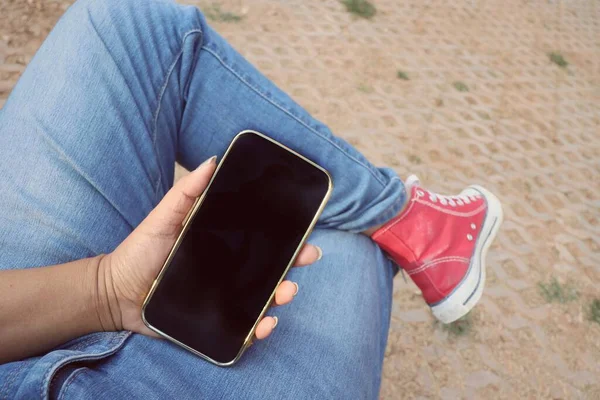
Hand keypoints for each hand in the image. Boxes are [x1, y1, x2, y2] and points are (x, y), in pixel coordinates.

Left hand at [97, 156, 320, 339]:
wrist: (114, 294)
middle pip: (272, 268)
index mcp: (223, 245)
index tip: (305, 231)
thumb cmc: (139, 252)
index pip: (262, 240)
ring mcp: (225, 298)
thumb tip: (213, 160)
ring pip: (264, 298)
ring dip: (283, 295)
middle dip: (295, 263)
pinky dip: (259, 329)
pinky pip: (244, 328)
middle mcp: (229, 271)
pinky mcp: (215, 323)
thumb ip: (187, 193)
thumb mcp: (163, 218)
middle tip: (307, 256)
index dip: (287, 236)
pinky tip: (264, 324)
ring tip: (285, 292)